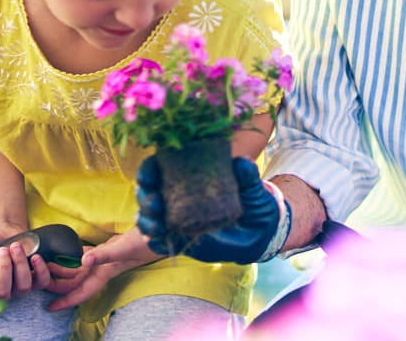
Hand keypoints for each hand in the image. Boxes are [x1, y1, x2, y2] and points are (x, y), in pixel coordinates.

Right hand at [0, 227, 52, 306]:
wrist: (0, 234)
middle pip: (2, 293)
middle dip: (4, 270)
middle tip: (2, 250)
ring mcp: (18, 289)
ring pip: (23, 287)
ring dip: (20, 266)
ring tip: (15, 247)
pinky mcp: (35, 280)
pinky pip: (42, 282)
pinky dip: (41, 270)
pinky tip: (35, 256)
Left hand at [46, 229, 155, 310]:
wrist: (160, 232)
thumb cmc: (146, 243)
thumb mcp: (124, 248)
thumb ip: (104, 254)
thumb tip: (84, 259)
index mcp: (105, 272)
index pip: (82, 292)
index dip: (66, 301)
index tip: (50, 307)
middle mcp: (102, 268)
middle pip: (75, 282)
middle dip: (57, 283)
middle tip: (39, 279)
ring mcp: (104, 259)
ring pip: (78, 269)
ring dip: (63, 268)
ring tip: (45, 263)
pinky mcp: (107, 248)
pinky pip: (86, 255)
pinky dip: (74, 254)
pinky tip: (65, 250)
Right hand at [136, 156, 289, 263]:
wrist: (260, 232)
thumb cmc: (252, 201)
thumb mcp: (252, 187)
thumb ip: (247, 175)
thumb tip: (242, 162)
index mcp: (188, 175)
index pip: (160, 168)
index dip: (149, 170)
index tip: (149, 175)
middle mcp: (176, 195)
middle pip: (149, 192)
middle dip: (145, 197)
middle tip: (154, 203)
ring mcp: (177, 219)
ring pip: (150, 217)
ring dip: (146, 221)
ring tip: (156, 226)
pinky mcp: (181, 240)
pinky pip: (161, 242)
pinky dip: (155, 242)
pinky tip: (156, 241)